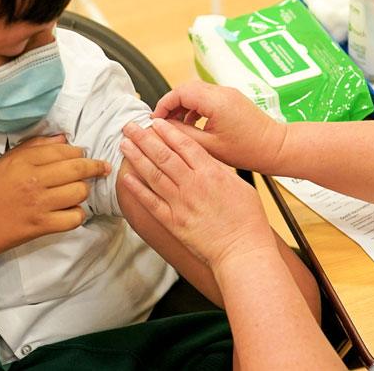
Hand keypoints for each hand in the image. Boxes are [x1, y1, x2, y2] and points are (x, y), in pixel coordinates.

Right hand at [0, 134, 111, 258]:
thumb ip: (35, 146)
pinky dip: (77, 215)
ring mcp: (39, 204)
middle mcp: (33, 180)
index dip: (80, 152)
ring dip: (83, 191)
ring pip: (80, 192)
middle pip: (78, 169)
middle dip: (94, 167)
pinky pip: (75, 218)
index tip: (86, 155)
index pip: (64, 150)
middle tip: (101, 169)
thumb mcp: (6, 161)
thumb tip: (64, 139)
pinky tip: (71, 211)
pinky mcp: (42, 226)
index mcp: (23, 161)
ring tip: (77, 191)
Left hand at [120, 119, 276, 268]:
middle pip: (164, 155)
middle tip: (131, 127)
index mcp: (211, 173)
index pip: (184, 145)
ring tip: (125, 144)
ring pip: (154, 174)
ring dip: (137, 157)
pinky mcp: (173, 222)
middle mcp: (193, 185)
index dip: (167, 132)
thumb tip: (205, 161)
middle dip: (145, 138)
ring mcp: (180, 204)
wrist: (243, 251)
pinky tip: (127, 178)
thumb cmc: (248, 221)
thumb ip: (219, 171)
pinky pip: (150, 202)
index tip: (156, 122)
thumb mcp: (240, 185)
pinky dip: (137, 189)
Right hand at [151, 80, 287, 172]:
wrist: (275, 147)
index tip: (155, 120)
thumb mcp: (209, 146)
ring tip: (175, 126)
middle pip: (186, 89)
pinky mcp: (232, 99)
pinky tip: (192, 124)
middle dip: (171, 104)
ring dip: (183, 106)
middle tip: (162, 123)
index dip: (163, 105)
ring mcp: (228, 94)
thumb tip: (163, 128)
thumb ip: (183, 135)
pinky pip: (207, 97)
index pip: (179, 92)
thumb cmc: (249, 150)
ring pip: (196, 92)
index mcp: (216, 101)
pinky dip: (195, 107)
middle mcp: (222, 92)